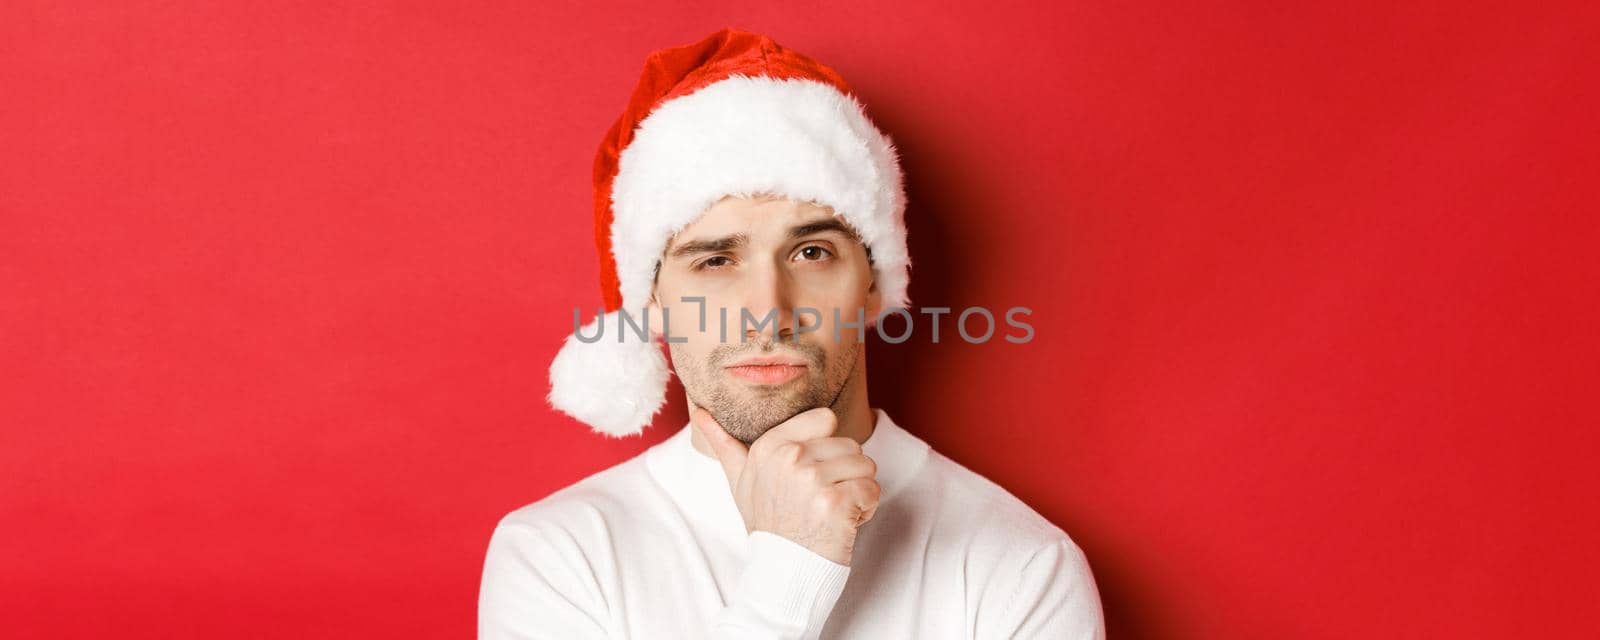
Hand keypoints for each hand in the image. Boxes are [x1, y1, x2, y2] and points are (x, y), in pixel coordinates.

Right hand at [690, 405, 880, 565]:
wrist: (781, 573)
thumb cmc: (768, 525)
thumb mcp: (740, 482)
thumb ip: (724, 445)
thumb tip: (698, 413)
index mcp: (769, 446)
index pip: (826, 418)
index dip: (827, 448)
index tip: (811, 474)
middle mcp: (789, 458)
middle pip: (850, 444)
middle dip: (845, 474)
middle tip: (819, 502)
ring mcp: (812, 480)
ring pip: (866, 466)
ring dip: (857, 492)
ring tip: (831, 512)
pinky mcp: (836, 502)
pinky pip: (872, 490)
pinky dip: (866, 510)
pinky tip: (843, 524)